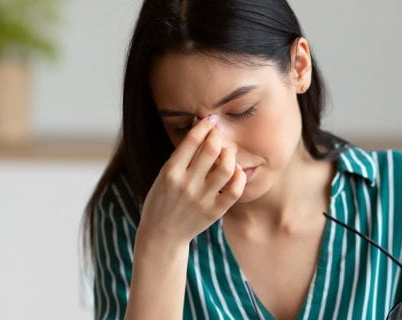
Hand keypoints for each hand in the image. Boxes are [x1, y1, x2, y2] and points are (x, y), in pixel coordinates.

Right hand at [137, 114, 246, 244]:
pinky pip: (235, 190)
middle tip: (220, 134)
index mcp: (170, 172)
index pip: (192, 140)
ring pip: (227, 167)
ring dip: (230, 155)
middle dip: (218, 136)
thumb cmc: (162, 200)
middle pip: (211, 149)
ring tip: (226, 153)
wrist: (162, 234)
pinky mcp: (214, 211)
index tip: (211, 119)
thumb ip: (181, 156)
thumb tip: (201, 129)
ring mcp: (201, 199)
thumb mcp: (163, 176)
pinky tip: (235, 171)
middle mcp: (186, 184)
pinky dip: (239, 176)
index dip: (205, 125)